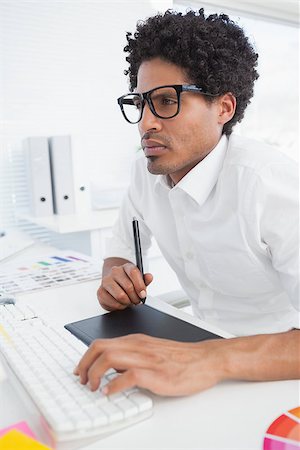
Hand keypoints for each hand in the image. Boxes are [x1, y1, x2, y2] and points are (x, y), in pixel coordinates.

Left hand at [74, 334, 224, 395]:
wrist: (205, 359)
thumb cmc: (182, 357)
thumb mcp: (152, 350)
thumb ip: (133, 355)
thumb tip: (114, 369)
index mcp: (136, 341)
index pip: (101, 343)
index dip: (85, 358)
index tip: (81, 371)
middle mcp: (138, 346)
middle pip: (99, 348)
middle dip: (85, 365)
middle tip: (83, 381)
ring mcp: (146, 359)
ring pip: (109, 358)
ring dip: (95, 375)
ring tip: (94, 388)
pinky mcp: (156, 373)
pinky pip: (128, 376)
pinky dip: (114, 386)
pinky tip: (111, 393)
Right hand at [97, 262, 152, 310]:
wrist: (114, 288)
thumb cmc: (128, 284)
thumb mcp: (139, 281)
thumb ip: (145, 279)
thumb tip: (149, 277)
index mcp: (126, 267)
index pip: (133, 272)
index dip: (140, 285)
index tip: (143, 294)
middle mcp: (115, 271)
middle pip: (128, 286)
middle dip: (135, 297)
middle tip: (137, 301)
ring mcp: (106, 281)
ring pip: (120, 296)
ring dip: (128, 302)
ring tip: (129, 301)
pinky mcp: (100, 292)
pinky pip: (113, 303)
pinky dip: (120, 306)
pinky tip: (121, 303)